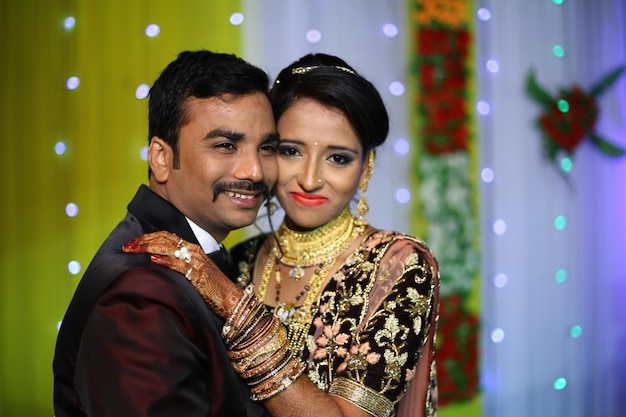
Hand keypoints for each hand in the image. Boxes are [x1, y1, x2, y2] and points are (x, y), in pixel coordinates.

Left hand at [123, 231, 241, 318]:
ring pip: (170, 248)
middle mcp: (194, 252)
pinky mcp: (199, 275)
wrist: (231, 301)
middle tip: (127, 245)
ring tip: (134, 249)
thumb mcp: (195, 274)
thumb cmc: (213, 290)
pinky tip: (153, 260)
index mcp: (193, 250)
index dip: (149, 237)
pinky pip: (180, 265)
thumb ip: (181, 267)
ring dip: (149, 247)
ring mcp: (197, 262)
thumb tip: (160, 265)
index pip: (167, 237)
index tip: (133, 242)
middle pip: (166, 239)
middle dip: (144, 240)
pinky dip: (166, 261)